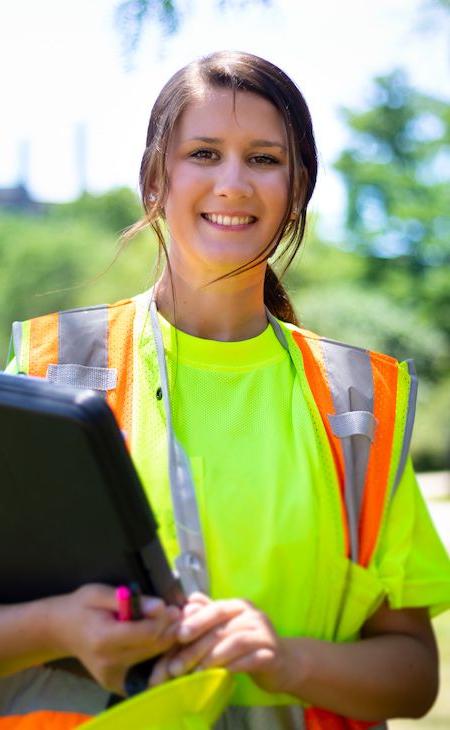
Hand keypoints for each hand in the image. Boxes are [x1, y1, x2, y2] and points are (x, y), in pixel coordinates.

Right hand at [48, 584, 180, 694]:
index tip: (170, 607)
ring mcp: (112, 677)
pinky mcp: (115, 684)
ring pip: (153, 659)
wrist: (61, 630)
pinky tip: (155, 640)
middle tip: (176, 613)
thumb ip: (130, 599)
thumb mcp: (100, 592)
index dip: (163, 619)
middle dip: (169, 630)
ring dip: (165, 642)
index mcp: (104, 639)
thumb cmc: (81, 607)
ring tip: (168, 624)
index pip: (147, 633)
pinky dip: (155, 656)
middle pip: (153, 648)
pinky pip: (145, 670)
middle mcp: (109, 663)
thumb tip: (159, 606)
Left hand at [150, 593, 291, 694]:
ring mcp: (264, 633)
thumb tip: (188, 603)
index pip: (213, 609)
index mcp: (238, 605)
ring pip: (234, 642)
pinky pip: (248, 659)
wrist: (285, 663)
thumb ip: (208, 616)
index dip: (194, 622)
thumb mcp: (227, 628)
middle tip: (175, 666)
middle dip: (195, 647)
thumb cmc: (249, 646)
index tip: (175, 637)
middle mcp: (252, 614)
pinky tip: (216, 678)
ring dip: (211, 659)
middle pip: (220, 628)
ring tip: (193, 674)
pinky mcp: (271, 654)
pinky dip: (230, 668)